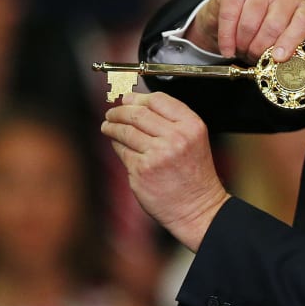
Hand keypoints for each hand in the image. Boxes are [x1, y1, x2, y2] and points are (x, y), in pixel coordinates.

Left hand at [101, 92, 230, 251]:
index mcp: (192, 126)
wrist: (197, 207)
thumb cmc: (194, 175)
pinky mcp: (141, 170)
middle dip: (119, 111)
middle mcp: (176, 137)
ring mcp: (158, 154)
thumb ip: (170, 121)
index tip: (127, 99)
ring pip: (125, 131)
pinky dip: (116, 145)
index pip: (158, 100)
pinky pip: (122, 150)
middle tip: (112, 113)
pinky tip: (117, 145)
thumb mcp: (193, 140)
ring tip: (107, 126)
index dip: (138, 97)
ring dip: (111, 126)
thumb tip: (133, 102)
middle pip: (138, 113)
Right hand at [186, 0, 304, 63]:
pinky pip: (230, 16)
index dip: (290, 42)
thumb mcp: (278, 41)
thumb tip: (277, 62)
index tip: (277, 58)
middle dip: (259, 49)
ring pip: (250, 24)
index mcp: (302, 8)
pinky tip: (227, 48)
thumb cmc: (261, 30)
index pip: (303, 23)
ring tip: (241, 50)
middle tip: (253, 58)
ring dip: (242, 44)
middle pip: (273, 27)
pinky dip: (227, 37)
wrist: (233, 13)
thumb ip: (283, 50)